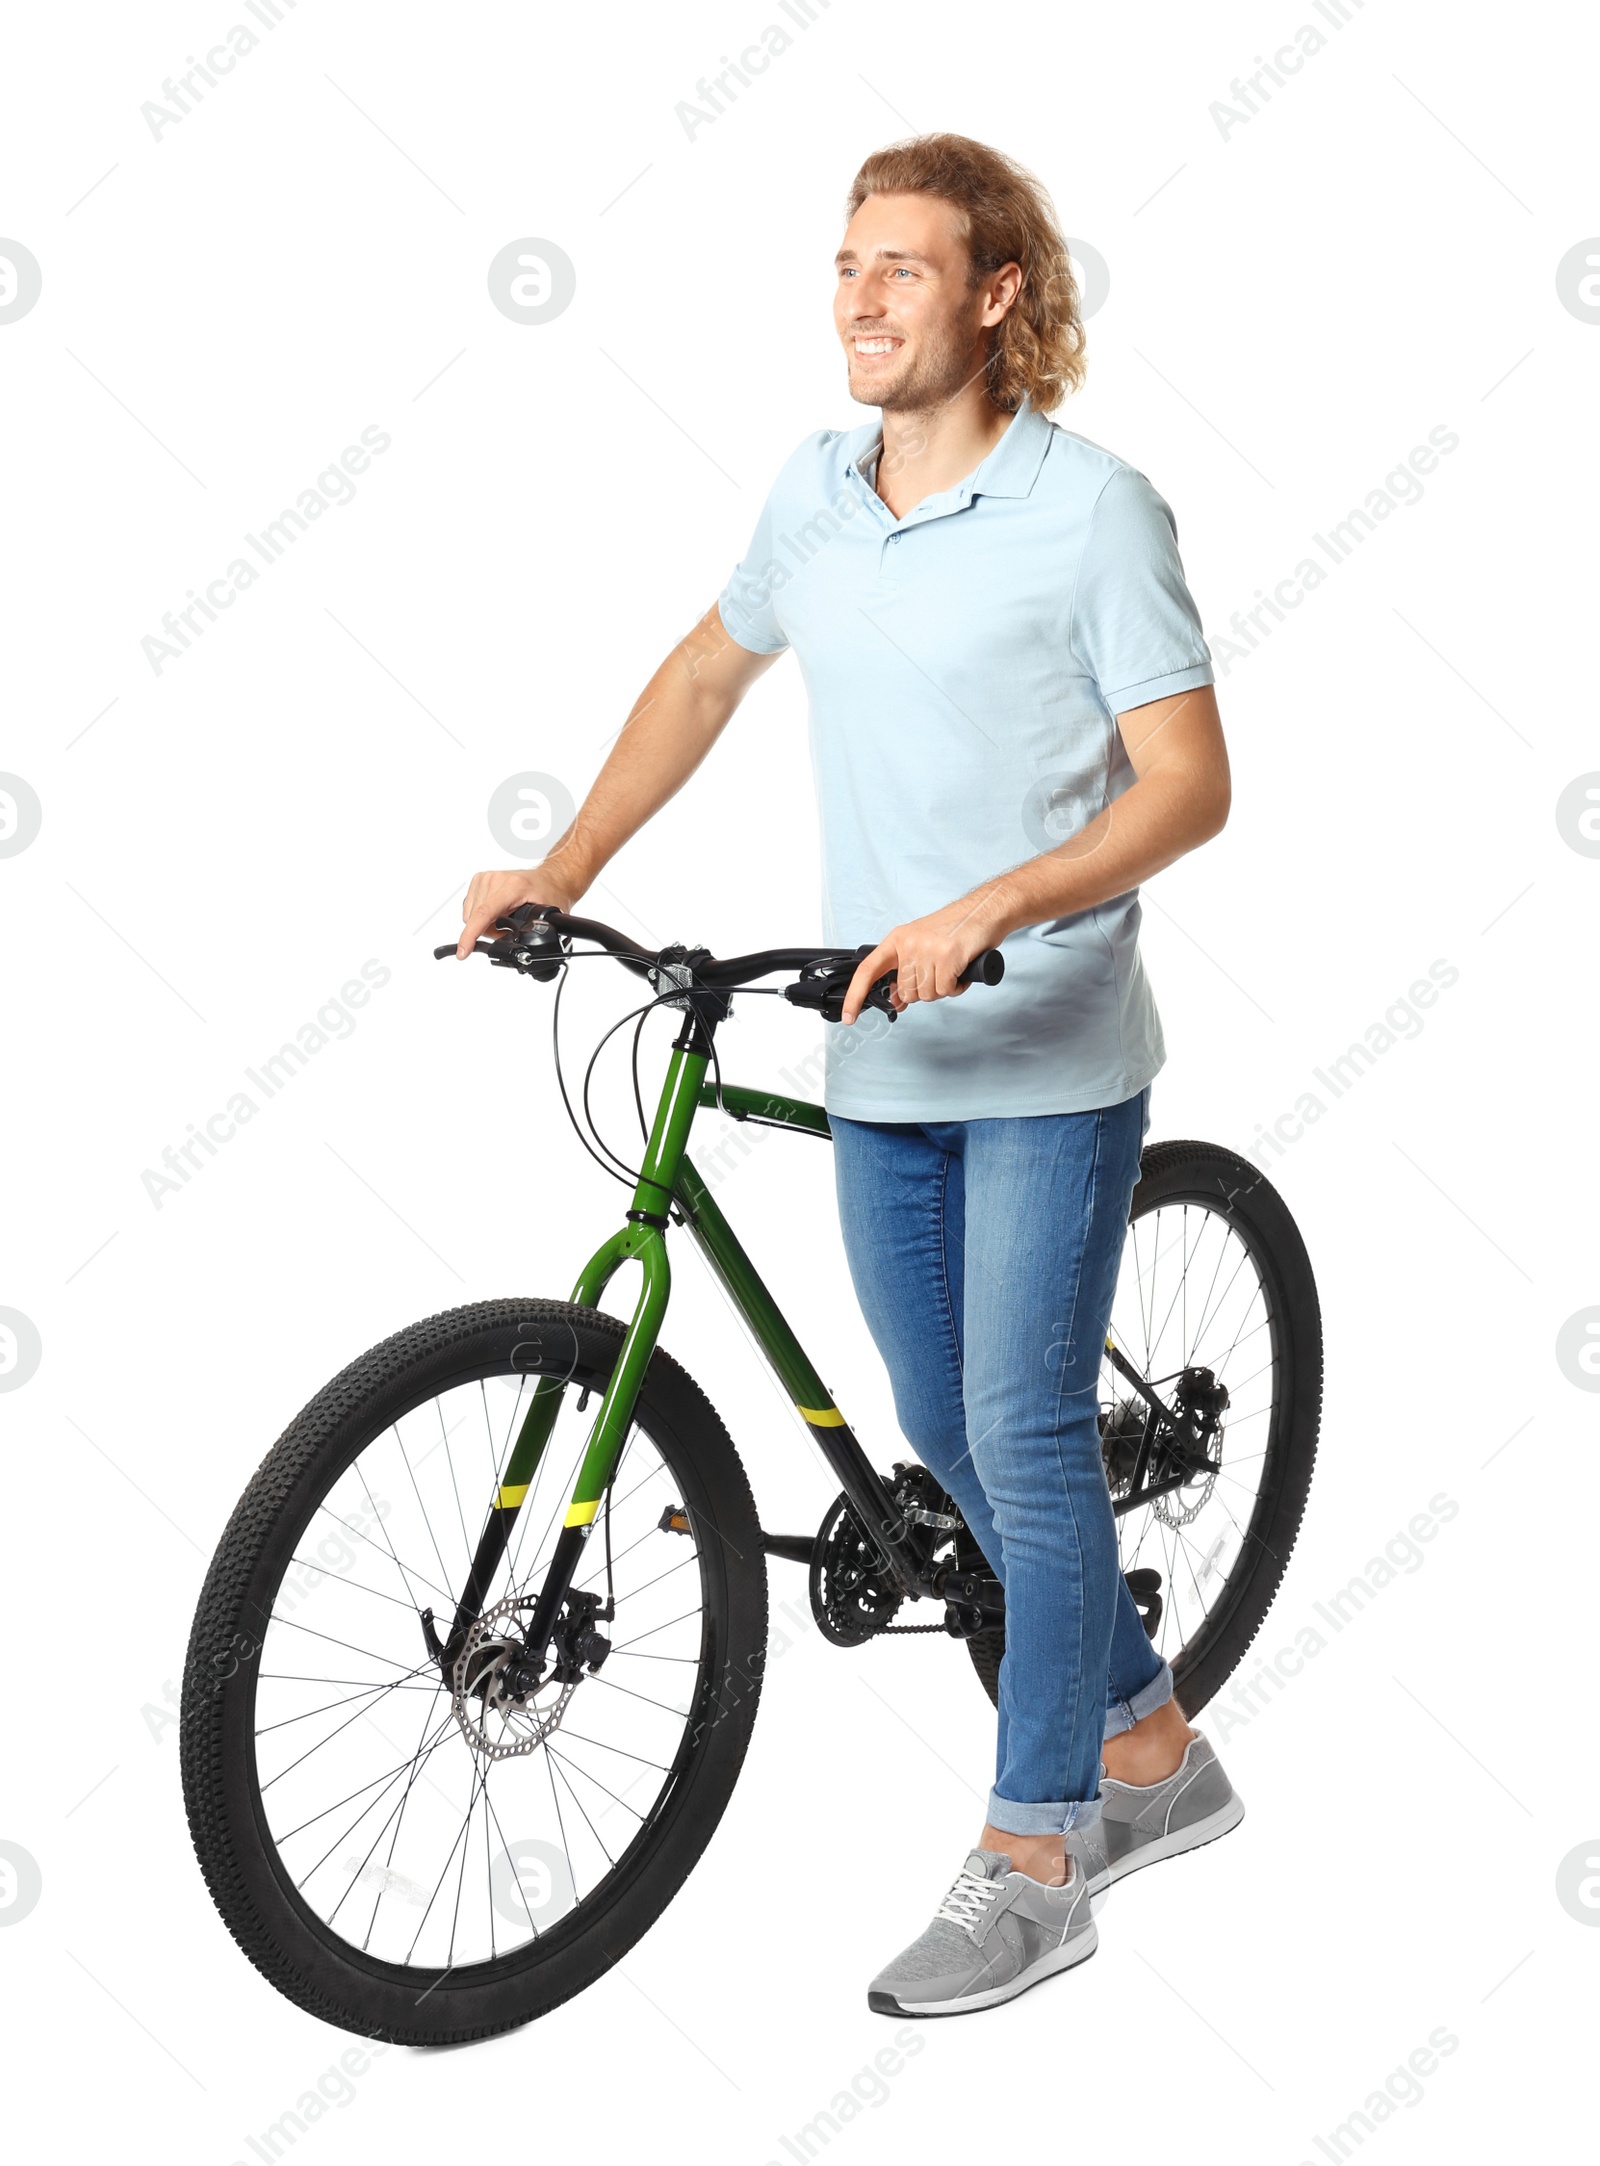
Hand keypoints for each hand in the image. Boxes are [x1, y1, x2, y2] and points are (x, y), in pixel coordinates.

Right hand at [456, 866, 578, 958]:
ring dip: (484, 923)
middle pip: (475, 919)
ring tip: (505, 917)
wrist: (548, 878)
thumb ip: (526, 931)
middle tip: (509, 927)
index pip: (484, 913)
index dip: (471, 935)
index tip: (463, 951)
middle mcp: (495, 879)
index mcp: (512, 887)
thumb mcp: (544, 917)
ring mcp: (485, 878)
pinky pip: (470, 907)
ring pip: (470, 915)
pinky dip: (480, 916)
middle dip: (489, 932)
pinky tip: (497, 911)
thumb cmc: (549, 893)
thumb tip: (510, 944)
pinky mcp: (479, 879)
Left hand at [839, 894, 1001, 1024]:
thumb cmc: (956, 928)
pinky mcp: (948, 956)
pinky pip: (946, 990)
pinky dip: (957, 987)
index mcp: (898, 939)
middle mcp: (909, 944)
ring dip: (943, 988)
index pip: (868, 970)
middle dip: (925, 990)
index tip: (849, 1016)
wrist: (985, 909)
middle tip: (940, 972)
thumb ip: (906, 971)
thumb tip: (896, 1001)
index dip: (856, 995)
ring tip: (953, 968)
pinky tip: (961, 971)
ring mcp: (928, 950)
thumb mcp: (922, 945)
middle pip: (907, 991)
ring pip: (927, 995)